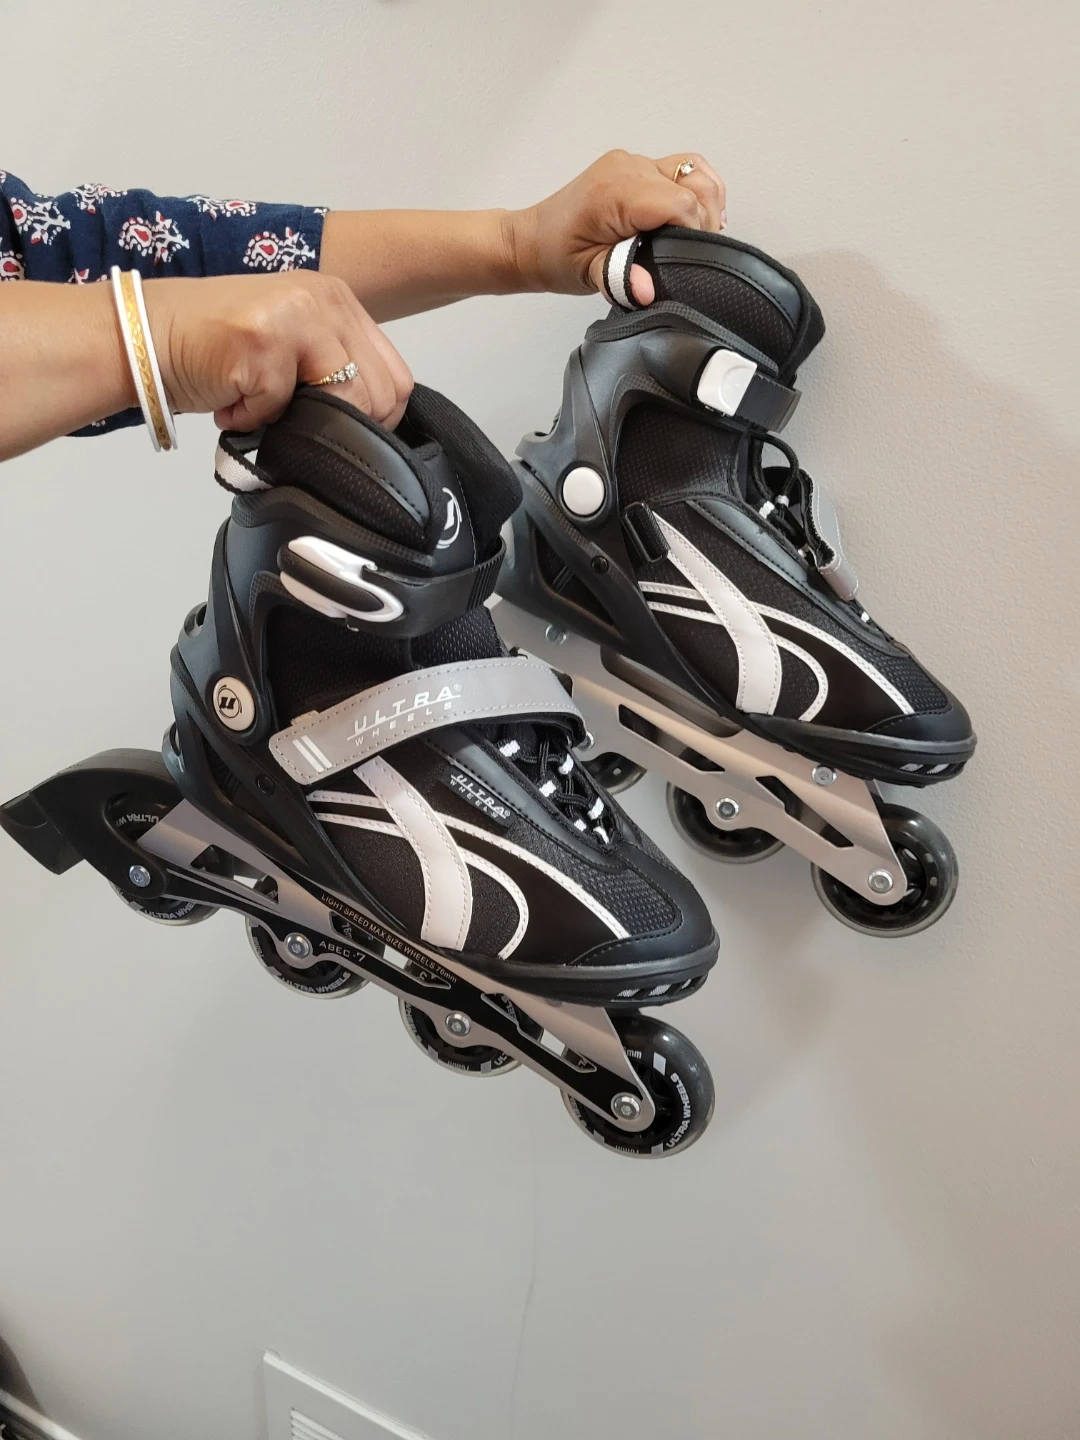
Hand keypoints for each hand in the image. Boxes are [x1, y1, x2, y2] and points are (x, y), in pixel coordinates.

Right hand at [143, 270, 413, 430]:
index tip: (341, 432)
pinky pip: (280, 409)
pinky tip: (229, 401)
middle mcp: (324, 300)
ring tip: (262, 408)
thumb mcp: (295, 349)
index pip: (397, 377)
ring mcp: (295, 316)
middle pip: (379, 394)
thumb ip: (336, 370)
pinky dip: (250, 421)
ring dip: (299, 423)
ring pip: (345, 401)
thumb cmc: (216, 349)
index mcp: (339, 301)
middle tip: (294, 423)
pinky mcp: (262, 341)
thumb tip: (371, 423)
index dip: (377, 419)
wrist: (145, 335)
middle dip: (340, 427)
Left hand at [509, 150, 726, 305]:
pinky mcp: (637, 165)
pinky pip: (682, 168)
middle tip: (692, 256)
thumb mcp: (587, 274)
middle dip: (703, 224)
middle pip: (696, 187)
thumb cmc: (554, 255)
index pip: (681, 205)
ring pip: (695, 172)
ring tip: (695, 238)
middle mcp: (627, 168)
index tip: (688, 261)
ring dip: (705, 204)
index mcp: (614, 192)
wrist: (533, 240)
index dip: (694, 235)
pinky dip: (696, 190)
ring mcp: (633, 162)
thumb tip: (647, 290)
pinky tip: (692, 217)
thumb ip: (620, 280)